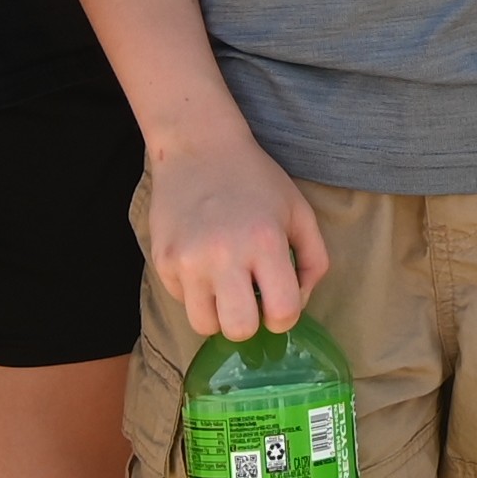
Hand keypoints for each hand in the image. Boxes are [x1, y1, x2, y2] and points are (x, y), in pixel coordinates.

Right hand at [144, 129, 330, 343]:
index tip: (279, 304)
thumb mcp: (299, 212)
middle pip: (238, 329)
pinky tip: (203, 264)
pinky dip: (195, 293)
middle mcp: (224, 255)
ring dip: (219, 315)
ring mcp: (187, 261)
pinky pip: (181, 301)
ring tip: (225, 287)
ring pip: (203, 324)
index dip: (285, 318)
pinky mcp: (162, 261)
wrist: (198, 148)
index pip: (281, 312)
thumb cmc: (256, 180)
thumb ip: (314, 261)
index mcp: (265, 242)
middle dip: (249, 323)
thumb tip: (298, 303)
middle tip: (250, 300)